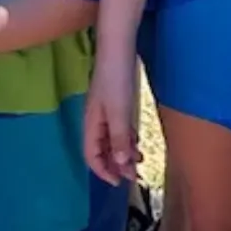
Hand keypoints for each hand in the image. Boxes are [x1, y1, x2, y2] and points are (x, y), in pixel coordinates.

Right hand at [84, 43, 142, 185]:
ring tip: (140, 161)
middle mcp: (96, 120)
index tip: (118, 183)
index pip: (91, 155)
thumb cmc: (115, 79)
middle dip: (115, 165)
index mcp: (91, 123)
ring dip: (123, 153)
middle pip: (102, 150)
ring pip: (112, 140)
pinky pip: (119, 128)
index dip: (102, 170)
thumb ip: (119, 139)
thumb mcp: (119, 112)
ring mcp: (106, 112)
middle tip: (133, 176)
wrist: (118, 48)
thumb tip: (120, 164)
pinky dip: (127, 139)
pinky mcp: (116, 103)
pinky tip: (137, 143)